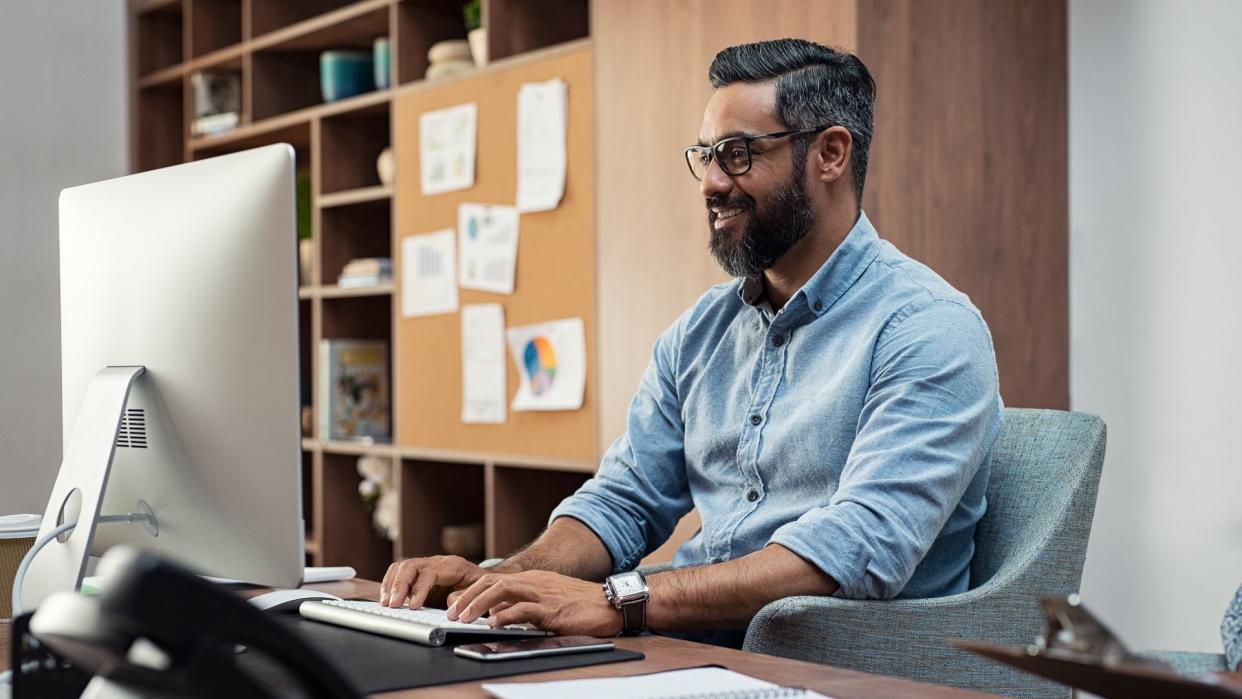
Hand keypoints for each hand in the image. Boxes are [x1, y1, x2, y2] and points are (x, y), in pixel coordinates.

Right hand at [379, 555, 491, 608]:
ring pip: (402, 566)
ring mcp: (427, 564)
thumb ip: (465, 597)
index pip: (430, 572)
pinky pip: (400, 571)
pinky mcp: (419, 572)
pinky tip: (387, 597)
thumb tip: (449, 603)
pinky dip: (390, 583)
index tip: (413, 605)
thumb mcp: (479, 592)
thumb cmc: (482, 587)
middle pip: (411, 566)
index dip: (419, 588)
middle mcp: (437, 561)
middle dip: (399, 586)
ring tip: (386, 603)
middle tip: (393, 605)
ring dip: (391, 584)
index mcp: (453, 565)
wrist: (486, 579)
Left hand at [445, 570, 622, 636]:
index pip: (494, 580)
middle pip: (492, 582)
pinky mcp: (552, 609)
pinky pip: (524, 609)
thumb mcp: (549, 599)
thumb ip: (524, 604)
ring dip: (479, 604)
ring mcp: (543, 594)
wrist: (611, 603)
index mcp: (533, 579)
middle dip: (468, 597)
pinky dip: (505, 615)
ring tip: (464, 618)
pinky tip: (493, 624)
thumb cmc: (582, 604)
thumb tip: (498, 614)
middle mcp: (535, 582)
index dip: (471, 591)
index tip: (455, 605)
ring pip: (502, 591)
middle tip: (452, 613)